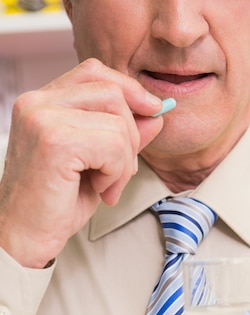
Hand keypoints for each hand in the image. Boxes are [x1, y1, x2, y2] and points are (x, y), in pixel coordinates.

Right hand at [0, 58, 163, 268]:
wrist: (23, 238)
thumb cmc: (55, 205)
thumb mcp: (98, 164)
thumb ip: (123, 135)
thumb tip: (157, 112)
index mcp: (42, 102)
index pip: (94, 73)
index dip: (130, 90)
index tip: (153, 112)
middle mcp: (37, 102)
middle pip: (112, 92)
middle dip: (131, 135)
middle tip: (121, 173)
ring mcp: (42, 118)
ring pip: (118, 122)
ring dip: (125, 162)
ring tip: (106, 187)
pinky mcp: (54, 141)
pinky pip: (113, 145)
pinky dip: (117, 172)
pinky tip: (100, 190)